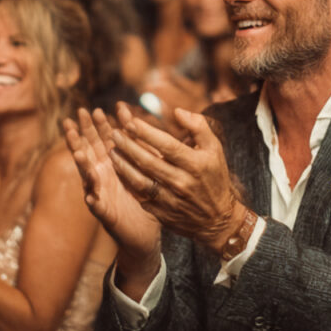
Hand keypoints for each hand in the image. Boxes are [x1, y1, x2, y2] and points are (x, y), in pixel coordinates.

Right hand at [64, 108, 161, 287]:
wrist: (146, 233)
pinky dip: (93, 200)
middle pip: (88, 151)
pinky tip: (90, 196)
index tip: (95, 109)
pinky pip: (97, 207)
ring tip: (78, 152)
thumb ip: (144, 147)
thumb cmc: (146, 198)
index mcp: (112, 163)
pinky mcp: (105, 214)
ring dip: (82, 164)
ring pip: (87, 176)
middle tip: (76, 117)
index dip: (97, 125)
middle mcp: (102, 176)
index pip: (101, 139)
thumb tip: (144, 122)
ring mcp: (100, 194)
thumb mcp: (147, 168)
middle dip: (81, 135)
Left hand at [106, 101, 244, 255]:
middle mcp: (182, 183)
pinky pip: (140, 196)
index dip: (147, 133)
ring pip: (140, 181)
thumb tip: (178, 111)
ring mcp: (171, 200)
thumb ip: (198, 126)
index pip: (167, 145)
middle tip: (114, 134)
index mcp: (196, 164)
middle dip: (128, 146)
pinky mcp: (162, 214)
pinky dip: (127, 183)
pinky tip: (119, 171)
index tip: (130, 122)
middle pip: (149, 162)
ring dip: (123, 165)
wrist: (217, 219)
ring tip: (112, 151)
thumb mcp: (214, 148)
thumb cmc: (214, 176)